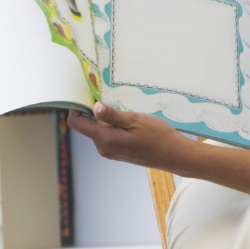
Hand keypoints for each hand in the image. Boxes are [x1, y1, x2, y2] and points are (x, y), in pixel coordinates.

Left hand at [67, 103, 191, 170]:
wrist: (173, 154)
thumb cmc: (157, 135)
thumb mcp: (135, 120)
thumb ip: (113, 115)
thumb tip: (94, 107)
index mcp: (105, 139)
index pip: (76, 123)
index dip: (77, 107)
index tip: (87, 94)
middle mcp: (103, 147)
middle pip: (87, 125)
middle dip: (94, 110)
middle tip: (110, 97)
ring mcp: (109, 151)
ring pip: (98, 129)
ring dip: (105, 118)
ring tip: (124, 110)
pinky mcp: (117, 151)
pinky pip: (107, 134)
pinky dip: (112, 125)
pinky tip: (128, 121)